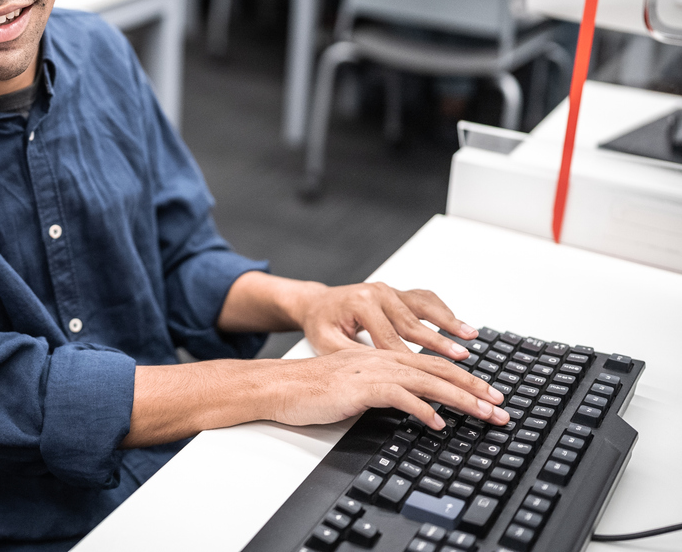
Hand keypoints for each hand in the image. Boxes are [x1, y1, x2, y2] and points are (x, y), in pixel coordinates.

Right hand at [268, 347, 507, 430]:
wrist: (278, 385)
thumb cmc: (311, 389)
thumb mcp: (355, 386)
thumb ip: (384, 390)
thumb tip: (415, 408)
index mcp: (381, 357)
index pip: (432, 366)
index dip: (464, 380)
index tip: (489, 396)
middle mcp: (381, 359)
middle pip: (437, 371)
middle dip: (474, 389)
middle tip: (501, 407)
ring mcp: (370, 371)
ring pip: (426, 381)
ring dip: (460, 399)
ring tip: (485, 415)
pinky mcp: (359, 387)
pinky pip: (399, 396)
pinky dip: (422, 408)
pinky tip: (438, 423)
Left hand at [294, 281, 478, 359]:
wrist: (318, 303)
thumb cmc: (322, 324)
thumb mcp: (328, 344)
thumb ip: (355, 359)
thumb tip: (380, 380)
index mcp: (361, 304)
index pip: (390, 338)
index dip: (410, 360)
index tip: (428, 376)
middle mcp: (379, 293)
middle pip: (414, 323)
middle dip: (440, 343)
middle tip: (461, 357)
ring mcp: (391, 291)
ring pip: (425, 308)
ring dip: (450, 323)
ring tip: (470, 337)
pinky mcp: (398, 292)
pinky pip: (425, 300)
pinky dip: (444, 312)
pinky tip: (460, 325)